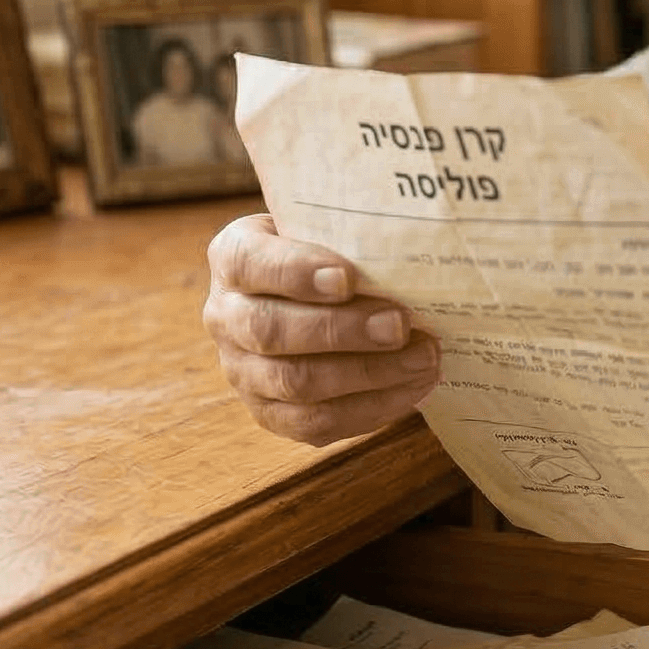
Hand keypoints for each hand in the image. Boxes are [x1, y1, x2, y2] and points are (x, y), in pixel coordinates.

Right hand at [203, 213, 440, 444]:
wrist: (314, 295)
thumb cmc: (329, 251)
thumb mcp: (325, 226)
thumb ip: (347, 228)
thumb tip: (403, 237)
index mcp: (232, 258)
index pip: (249, 263)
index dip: (295, 272)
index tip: (347, 278)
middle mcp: (226, 316)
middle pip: (271, 331)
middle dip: (342, 331)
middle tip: (400, 325)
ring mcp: (242, 370)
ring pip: (294, 382)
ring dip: (367, 374)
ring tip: (422, 358)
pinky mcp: (270, 413)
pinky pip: (315, 422)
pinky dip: (370, 408)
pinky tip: (412, 388)